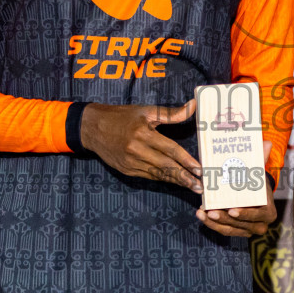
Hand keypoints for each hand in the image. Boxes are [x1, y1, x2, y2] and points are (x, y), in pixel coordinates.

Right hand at [79, 100, 202, 193]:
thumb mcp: (147, 110)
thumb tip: (194, 105)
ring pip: (158, 174)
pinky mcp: (126, 170)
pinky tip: (174, 181)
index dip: (186, 160)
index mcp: (143, 134)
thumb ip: (172, 113)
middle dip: (184, 177)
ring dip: (176, 181)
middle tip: (200, 186)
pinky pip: (149, 176)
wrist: (92, 128)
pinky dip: (163, 178)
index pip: (170, 149)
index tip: (199, 169)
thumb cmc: (122, 116)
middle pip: (166, 166)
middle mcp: (137, 150)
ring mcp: (131, 162)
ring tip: (192, 187)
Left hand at [196, 141, 277, 237]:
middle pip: (241, 224)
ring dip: (215, 222)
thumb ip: (261, 159)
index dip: (245, 214)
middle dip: (225, 218)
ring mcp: (248, 231)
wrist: (254, 196)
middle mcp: (261, 225)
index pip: (257, 215)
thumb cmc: (256, 184)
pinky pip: (224, 230)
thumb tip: (267, 143)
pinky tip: (201, 215)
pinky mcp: (236, 232)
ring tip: (203, 212)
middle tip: (211, 211)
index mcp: (269, 212)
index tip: (232, 210)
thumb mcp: (258, 172)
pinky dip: (211, 224)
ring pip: (230, 229)